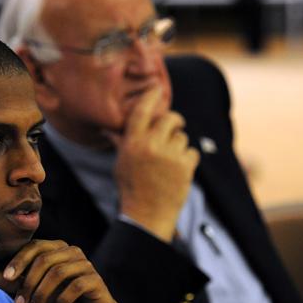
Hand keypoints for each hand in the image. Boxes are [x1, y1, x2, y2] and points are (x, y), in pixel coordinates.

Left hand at [0, 239, 126, 302]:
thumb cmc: (60, 298)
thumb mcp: (33, 292)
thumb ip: (12, 283)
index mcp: (55, 248)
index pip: (34, 247)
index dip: (19, 261)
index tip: (5, 277)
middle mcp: (71, 251)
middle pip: (44, 260)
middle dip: (28, 284)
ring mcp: (85, 264)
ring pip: (58, 273)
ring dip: (41, 295)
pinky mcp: (95, 280)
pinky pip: (75, 287)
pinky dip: (60, 302)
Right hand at [106, 86, 199, 241]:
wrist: (146, 215)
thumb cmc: (131, 188)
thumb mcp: (121, 163)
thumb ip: (121, 142)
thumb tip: (110, 129)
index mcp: (132, 143)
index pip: (144, 110)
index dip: (152, 95)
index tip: (157, 87)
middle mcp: (151, 146)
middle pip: (170, 118)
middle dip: (174, 121)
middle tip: (172, 128)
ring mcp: (170, 156)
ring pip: (182, 137)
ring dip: (178, 145)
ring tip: (168, 162)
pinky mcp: (186, 166)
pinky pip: (192, 151)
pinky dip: (187, 160)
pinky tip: (177, 171)